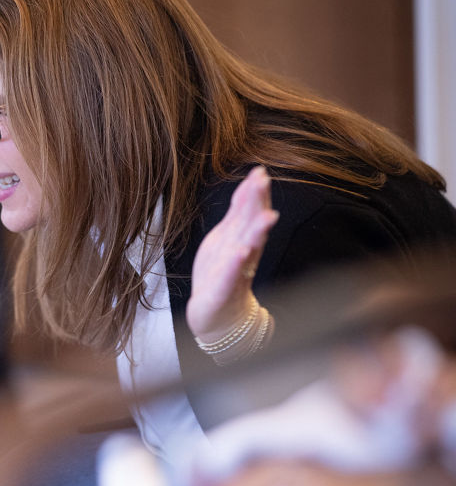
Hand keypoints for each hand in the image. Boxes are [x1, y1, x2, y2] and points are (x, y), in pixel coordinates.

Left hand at [186, 166, 278, 342]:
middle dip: (258, 203)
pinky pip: (230, 275)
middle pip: (252, 225)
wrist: (218, 315)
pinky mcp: (223, 290)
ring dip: (258, 231)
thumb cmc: (223, 273)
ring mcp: (235, 271)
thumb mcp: (229, 236)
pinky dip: (236, 264)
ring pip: (249, 248)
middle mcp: (243, 252)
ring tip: (267, 216)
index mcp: (242, 238)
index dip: (254, 192)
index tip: (259, 171)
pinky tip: (242, 251)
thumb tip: (251, 181)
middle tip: (263, 182)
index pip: (250, 212)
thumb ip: (240, 211)